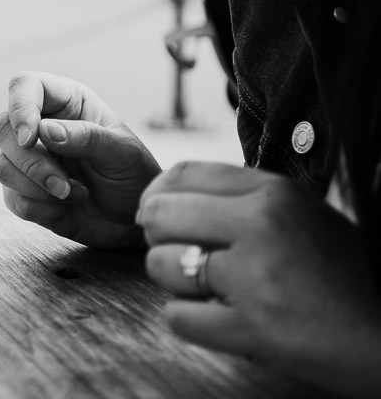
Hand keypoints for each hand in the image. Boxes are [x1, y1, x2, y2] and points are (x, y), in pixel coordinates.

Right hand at [0, 71, 160, 248]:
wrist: (135, 220)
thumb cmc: (134, 177)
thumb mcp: (123, 154)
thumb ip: (87, 137)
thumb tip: (43, 130)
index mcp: (64, 102)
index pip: (24, 86)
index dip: (20, 108)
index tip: (30, 138)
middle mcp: (39, 126)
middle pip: (1, 127)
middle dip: (29, 162)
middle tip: (62, 184)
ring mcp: (27, 160)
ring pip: (0, 165)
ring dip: (36, 187)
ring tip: (74, 194)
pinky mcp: (23, 192)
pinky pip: (12, 199)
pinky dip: (40, 208)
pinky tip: (66, 207)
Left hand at [139, 162, 380, 392]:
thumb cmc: (346, 277)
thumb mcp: (306, 216)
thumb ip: (246, 200)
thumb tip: (171, 193)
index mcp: (276, 194)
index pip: (182, 173)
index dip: (157, 194)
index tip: (158, 213)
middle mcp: (262, 226)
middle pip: (158, 214)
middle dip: (160, 238)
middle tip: (181, 255)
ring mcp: (255, 278)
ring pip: (160, 264)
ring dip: (175, 282)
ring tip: (209, 290)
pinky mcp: (251, 329)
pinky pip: (177, 317)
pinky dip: (190, 322)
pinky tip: (219, 318)